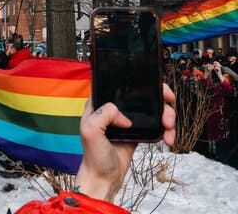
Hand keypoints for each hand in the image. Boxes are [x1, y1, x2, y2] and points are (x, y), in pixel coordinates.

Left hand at [74, 83, 175, 201]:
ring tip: (170, 129)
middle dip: (162, 101)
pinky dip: (166, 130)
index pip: (120, 84)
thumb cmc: (94, 155)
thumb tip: (125, 117)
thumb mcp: (90, 130)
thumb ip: (104, 114)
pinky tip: (168, 139)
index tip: (158, 90)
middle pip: (144, 95)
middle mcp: (114, 109)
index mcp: (100, 104)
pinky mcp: (138, 132)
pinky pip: (157, 125)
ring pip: (154, 110)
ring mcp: (128, 120)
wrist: (104, 178)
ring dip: (167, 117)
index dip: (140, 83)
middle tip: (168, 115)